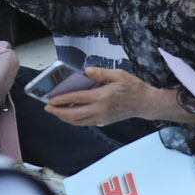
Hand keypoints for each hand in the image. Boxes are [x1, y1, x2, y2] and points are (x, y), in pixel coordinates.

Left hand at [43, 68, 178, 127]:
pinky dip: (75, 120)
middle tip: (47, 108)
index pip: (78, 99)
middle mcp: (101, 110)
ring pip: (79, 121)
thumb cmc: (133, 87)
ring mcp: (103, 117)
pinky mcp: (105, 121)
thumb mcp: (119, 74)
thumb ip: (101, 73)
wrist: (146, 103)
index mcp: (103, 97)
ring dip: (65, 118)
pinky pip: (86, 123)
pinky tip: (69, 116)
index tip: (50, 99)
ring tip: (54, 112)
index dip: (62, 99)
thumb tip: (86, 71)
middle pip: (75, 114)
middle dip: (59, 112)